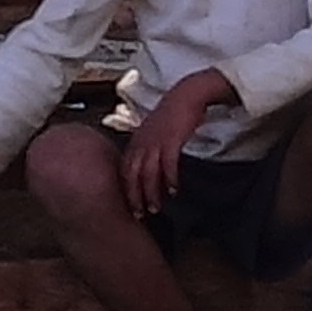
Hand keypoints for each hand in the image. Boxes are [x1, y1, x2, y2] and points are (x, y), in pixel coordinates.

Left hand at [123, 74, 229, 216]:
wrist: (186, 95)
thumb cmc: (172, 115)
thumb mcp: (153, 132)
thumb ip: (147, 148)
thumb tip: (147, 168)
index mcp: (136, 141)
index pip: (125, 170)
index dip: (127, 190)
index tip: (131, 206)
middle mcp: (142, 142)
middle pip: (132, 174)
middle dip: (135, 197)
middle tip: (139, 215)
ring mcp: (156, 141)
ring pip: (148, 172)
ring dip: (151, 192)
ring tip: (155, 208)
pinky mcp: (171, 139)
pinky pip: (168, 163)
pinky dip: (170, 179)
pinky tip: (174, 190)